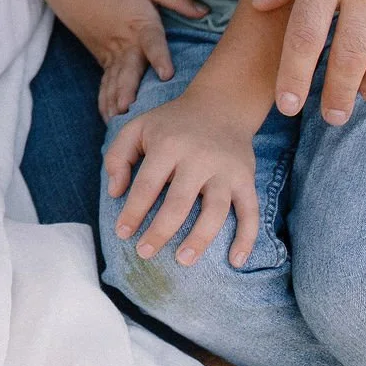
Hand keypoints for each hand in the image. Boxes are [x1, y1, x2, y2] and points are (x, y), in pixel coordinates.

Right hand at [47, 0, 209, 119]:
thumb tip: (205, 12)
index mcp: (140, 24)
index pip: (152, 42)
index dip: (159, 57)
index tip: (166, 74)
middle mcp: (125, 44)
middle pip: (128, 69)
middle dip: (128, 89)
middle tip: (128, 108)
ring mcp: (111, 55)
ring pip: (113, 80)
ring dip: (115, 99)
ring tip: (117, 119)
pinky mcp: (103, 61)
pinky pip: (104, 84)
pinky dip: (105, 101)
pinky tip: (108, 118)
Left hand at [105, 94, 262, 267]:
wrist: (221, 105)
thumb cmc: (171, 123)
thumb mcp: (137, 127)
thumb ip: (118, 157)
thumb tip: (115, 193)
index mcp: (168, 145)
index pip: (147, 185)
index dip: (133, 212)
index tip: (122, 234)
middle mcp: (198, 158)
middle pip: (179, 202)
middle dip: (160, 231)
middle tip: (145, 253)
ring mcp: (225, 170)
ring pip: (215, 211)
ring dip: (200, 239)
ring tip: (183, 260)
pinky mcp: (246, 179)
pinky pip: (250, 212)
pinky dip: (247, 238)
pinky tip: (236, 260)